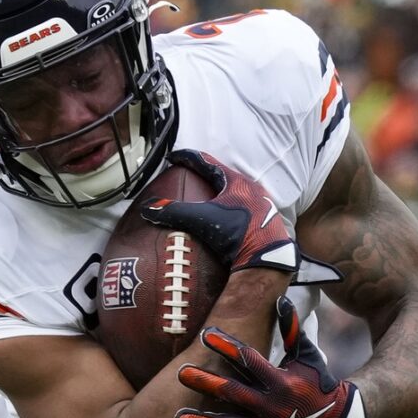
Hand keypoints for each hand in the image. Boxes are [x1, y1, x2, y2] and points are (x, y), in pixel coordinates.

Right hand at [141, 148, 300, 275]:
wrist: (267, 260)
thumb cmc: (240, 234)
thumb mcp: (203, 220)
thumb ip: (175, 212)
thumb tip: (149, 209)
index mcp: (237, 183)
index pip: (208, 162)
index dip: (189, 158)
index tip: (174, 157)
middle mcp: (251, 190)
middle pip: (222, 177)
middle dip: (204, 176)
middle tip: (187, 176)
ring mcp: (259, 206)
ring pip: (234, 194)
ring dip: (218, 194)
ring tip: (203, 199)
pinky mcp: (263, 223)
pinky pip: (241, 210)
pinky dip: (227, 210)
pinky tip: (220, 221)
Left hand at [175, 297, 365, 417]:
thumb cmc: (317, 381)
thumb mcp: (306, 355)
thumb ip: (291, 330)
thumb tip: (281, 300)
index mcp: (281, 382)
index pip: (249, 361)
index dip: (227, 346)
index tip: (206, 335)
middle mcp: (271, 406)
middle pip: (234, 393)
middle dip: (208, 383)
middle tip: (182, 373)